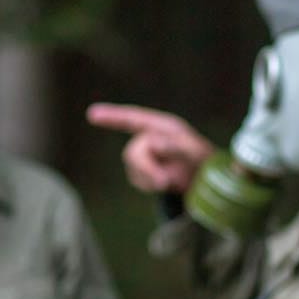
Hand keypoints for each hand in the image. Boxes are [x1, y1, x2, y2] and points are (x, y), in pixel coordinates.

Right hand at [87, 103, 213, 193]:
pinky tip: (166, 184)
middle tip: (164, 182)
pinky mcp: (143, 171)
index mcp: (163, 127)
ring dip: (150, 177)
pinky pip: (137, 179)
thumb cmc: (203, 161)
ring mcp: (146, 155)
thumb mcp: (194, 152)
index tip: (92, 114)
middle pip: (133, 151)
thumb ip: (175, 146)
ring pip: (133, 167)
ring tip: (171, 182)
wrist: (206, 183)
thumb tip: (151, 143)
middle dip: (146, 168)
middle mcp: (151, 137)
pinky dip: (149, 184)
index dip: (113, 116)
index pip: (134, 119)